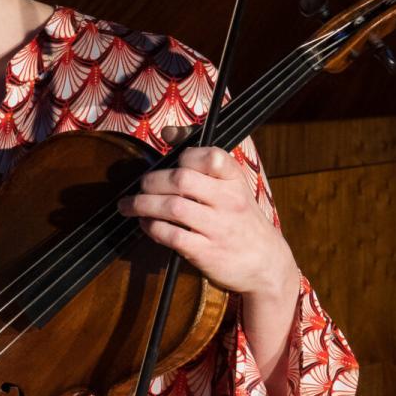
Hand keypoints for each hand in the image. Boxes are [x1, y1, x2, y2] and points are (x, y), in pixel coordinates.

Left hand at [118, 144, 298, 302]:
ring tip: (129, 206)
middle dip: (152, 182)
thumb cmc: (240, 219)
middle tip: (140, 187)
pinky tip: (146, 224)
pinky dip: (152, 228)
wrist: (266, 263)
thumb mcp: (232, 187)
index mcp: (235, 180)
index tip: (173, 162)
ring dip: (143, 204)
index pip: (211, 156)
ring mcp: (218, 227)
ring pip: (173, 207)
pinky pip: (172, 235)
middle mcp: (229, 201)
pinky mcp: (207, 252)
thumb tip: (168, 132)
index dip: (186, 156)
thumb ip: (203, 161)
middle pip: (182, 180)